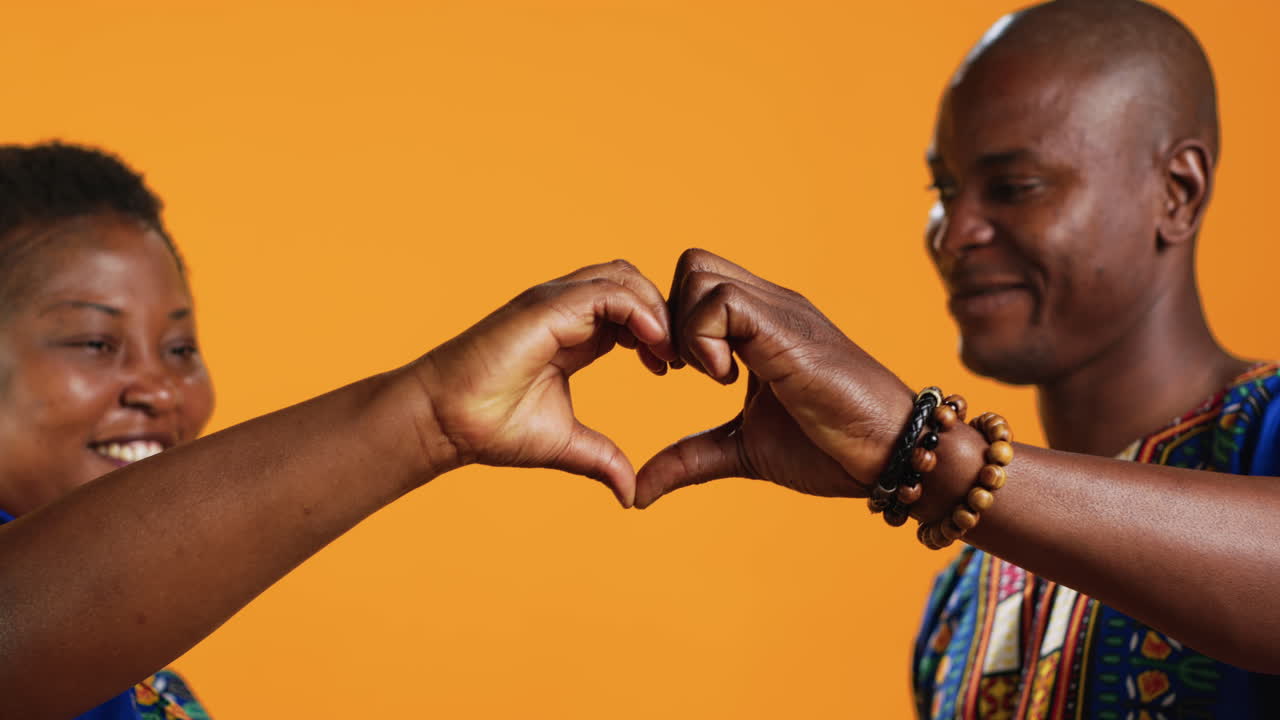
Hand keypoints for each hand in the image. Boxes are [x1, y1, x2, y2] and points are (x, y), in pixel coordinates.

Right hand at [413, 260, 676, 506]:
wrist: (444, 423)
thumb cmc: (491, 428)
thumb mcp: (566, 444)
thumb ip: (602, 459)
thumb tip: (630, 495)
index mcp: (574, 334)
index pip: (630, 309)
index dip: (658, 331)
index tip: (673, 368)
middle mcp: (565, 311)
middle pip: (632, 283)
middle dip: (664, 313)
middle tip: (679, 359)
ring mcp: (554, 303)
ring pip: (624, 278)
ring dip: (656, 310)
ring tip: (668, 354)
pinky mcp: (546, 307)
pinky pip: (608, 293)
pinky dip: (640, 312)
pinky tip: (652, 349)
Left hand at [635, 249, 913, 507]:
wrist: (895, 454)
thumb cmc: (831, 449)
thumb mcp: (743, 451)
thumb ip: (690, 459)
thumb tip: (638, 492)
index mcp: (758, 326)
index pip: (695, 284)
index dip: (668, 323)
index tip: (670, 373)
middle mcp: (769, 306)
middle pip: (692, 263)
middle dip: (669, 316)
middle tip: (681, 370)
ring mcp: (780, 312)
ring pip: (699, 271)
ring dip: (686, 327)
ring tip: (712, 377)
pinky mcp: (787, 330)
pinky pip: (723, 301)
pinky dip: (706, 338)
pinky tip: (727, 379)